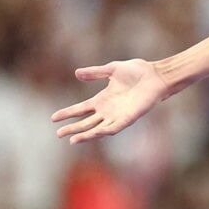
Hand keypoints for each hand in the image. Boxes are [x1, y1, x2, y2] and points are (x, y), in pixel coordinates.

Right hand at [51, 59, 169, 143]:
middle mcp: (108, 110)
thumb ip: (95, 73)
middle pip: (86, 122)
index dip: (68, 113)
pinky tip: (93, 134)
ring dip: (86, 135)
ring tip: (72, 139)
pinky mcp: (129, 118)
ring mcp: (118, 115)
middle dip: (73, 128)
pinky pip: (114, 128)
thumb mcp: (112, 69)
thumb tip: (76, 73)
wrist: (155, 75)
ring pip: (98, 129)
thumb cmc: (137, 71)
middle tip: (58, 134)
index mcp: (103, 99)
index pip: (81, 109)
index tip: (53, 118)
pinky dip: (103, 132)